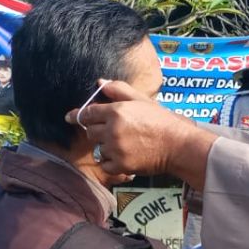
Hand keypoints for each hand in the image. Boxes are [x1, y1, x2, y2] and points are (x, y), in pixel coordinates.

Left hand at [67, 80, 215, 185]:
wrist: (178, 145)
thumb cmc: (162, 120)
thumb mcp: (141, 100)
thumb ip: (118, 90)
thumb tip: (100, 83)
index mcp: (116, 111)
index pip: (88, 113)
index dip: (77, 115)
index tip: (69, 117)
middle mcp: (112, 129)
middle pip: (90, 132)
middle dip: (98, 131)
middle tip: (114, 132)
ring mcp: (116, 148)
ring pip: (99, 148)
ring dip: (107, 147)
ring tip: (125, 144)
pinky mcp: (121, 165)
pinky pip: (105, 165)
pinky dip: (111, 163)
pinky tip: (124, 157)